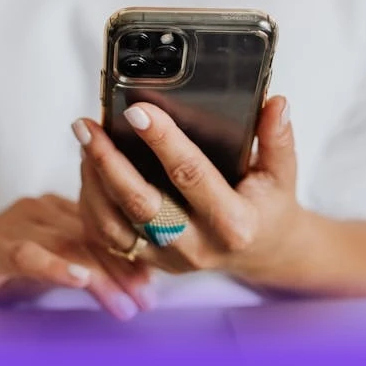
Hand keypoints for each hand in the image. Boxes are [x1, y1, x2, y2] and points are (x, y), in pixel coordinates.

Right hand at [0, 195, 154, 319]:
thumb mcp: (46, 267)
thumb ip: (82, 266)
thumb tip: (134, 284)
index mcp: (55, 209)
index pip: (104, 227)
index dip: (132, 254)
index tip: (154, 284)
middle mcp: (38, 209)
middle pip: (92, 235)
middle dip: (124, 269)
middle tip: (147, 300)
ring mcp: (13, 226)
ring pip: (68, 245)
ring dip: (101, 276)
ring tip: (125, 305)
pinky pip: (26, 254)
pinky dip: (55, 265)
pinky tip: (78, 279)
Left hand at [73, 96, 304, 284]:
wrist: (262, 251)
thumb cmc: (268, 205)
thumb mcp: (282, 172)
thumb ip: (278, 138)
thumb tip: (276, 103)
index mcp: (233, 223)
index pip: (191, 176)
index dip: (162, 141)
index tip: (137, 110)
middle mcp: (197, 247)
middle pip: (140, 204)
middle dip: (108, 161)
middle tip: (87, 126)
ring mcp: (170, 260)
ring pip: (114, 225)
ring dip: (92, 181)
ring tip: (84, 141)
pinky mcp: (150, 263)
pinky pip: (108, 238)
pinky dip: (91, 204)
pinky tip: (87, 170)